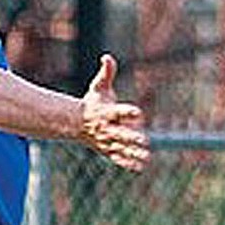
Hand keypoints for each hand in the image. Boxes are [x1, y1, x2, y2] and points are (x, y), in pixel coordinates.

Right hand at [79, 54, 149, 171]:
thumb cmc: (93, 102)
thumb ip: (106, 73)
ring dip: (133, 153)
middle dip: (131, 137)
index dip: (128, 112)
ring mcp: (108, 140)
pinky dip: (127, 163)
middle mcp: (108, 128)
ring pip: (122, 148)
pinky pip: (118, 157)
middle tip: (144, 140)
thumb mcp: (99, 86)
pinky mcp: (108, 149)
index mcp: (108, 112)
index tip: (138, 112)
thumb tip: (107, 57)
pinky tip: (139, 167)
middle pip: (121, 133)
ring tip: (146, 157)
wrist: (78, 122)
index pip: (119, 111)